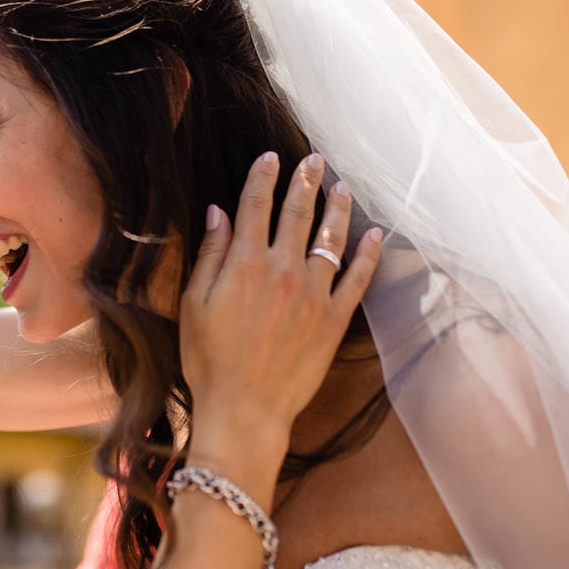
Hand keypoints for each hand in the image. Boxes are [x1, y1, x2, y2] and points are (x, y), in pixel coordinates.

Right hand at [180, 153, 379, 480]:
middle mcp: (283, 271)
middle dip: (305, 181)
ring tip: (342, 187)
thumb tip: (218, 214)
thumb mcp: (193, 305)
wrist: (245, 410)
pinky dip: (368, 253)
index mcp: (244, 264)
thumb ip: (210, 256)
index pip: (255, 206)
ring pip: (331, 238)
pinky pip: (357, 278)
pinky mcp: (334, 319)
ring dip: (337, 208)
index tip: (271, 159)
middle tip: (314, 161)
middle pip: (298, 213)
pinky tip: (374, 234)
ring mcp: (314, 294)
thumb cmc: (209, 362)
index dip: (263, 178)